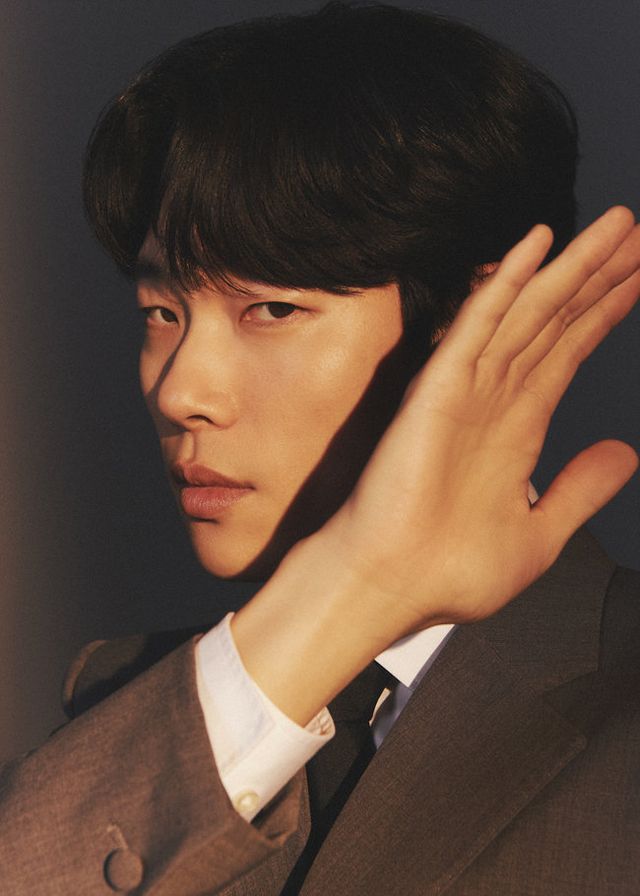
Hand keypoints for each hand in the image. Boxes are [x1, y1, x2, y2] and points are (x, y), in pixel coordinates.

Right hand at [233, 207, 639, 723]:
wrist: (389, 588)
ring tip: (617, 228)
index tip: (635, 280)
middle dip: (596, 277)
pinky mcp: (438, 389)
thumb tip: (625, 453)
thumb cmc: (447, 572)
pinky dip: (506, 284)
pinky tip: (537, 244)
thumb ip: (580, 490)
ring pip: (527, 313)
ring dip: (570, 268)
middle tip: (634, 233)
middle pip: (554, 323)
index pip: (566, 354)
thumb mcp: (538, 534)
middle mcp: (495, 400)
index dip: (601, 314)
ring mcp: (467, 390)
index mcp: (517, 430)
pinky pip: (477, 325)